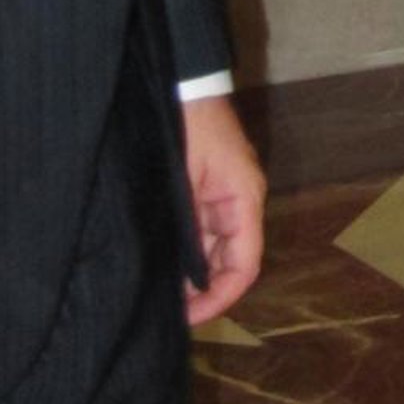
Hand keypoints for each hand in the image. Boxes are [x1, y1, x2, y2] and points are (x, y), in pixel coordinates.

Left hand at [182, 93, 265, 324]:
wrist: (183, 84)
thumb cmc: (187, 128)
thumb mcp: (184, 184)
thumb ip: (187, 231)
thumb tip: (181, 281)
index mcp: (244, 199)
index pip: (244, 266)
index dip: (220, 299)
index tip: (186, 320)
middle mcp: (240, 202)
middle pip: (230, 262)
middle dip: (202, 292)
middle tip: (166, 316)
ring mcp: (224, 196)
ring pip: (214, 250)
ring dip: (192, 275)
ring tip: (159, 296)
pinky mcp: (206, 190)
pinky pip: (202, 233)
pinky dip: (185, 254)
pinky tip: (161, 267)